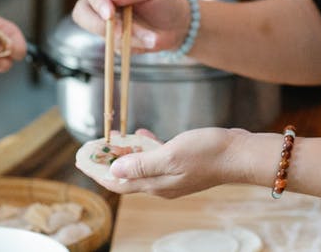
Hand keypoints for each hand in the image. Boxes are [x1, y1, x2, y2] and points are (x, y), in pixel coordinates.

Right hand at [72, 0, 189, 53]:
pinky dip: (131, 45)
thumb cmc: (163, 0)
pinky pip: (113, 46)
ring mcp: (103, 22)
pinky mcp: (110, 40)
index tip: (109, 13)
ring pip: (97, 32)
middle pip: (81, 12)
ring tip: (149, 36)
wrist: (174, 25)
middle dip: (99, 24)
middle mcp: (101, 0)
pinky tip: (147, 40)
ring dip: (123, 37)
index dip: (96, 0)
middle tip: (118, 32)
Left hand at [87, 127, 243, 198]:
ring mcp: (173, 175)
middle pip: (126, 176)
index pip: (117, 183)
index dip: (96, 171)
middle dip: (106, 162)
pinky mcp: (183, 164)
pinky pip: (157, 158)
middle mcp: (162, 184)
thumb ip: (141, 165)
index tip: (80, 159)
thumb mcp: (170, 155)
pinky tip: (143, 134)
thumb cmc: (208, 153)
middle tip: (91, 147)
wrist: (240, 154)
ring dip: (125, 154)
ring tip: (113, 137)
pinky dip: (145, 148)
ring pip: (141, 166)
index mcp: (156, 185)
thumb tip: (113, 171)